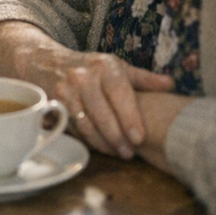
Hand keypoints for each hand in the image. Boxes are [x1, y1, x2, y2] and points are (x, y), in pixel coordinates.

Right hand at [23, 45, 174, 158]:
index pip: (119, 92)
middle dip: (116, 136)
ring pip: (85, 122)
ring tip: (116, 153)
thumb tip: (170, 85)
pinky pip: (71, 126)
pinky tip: (97, 145)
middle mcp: (82, 76)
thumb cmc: (90, 68)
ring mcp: (64, 89)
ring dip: (101, 141)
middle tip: (129, 153)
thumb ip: (143, 78)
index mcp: (104, 66)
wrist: (45, 61)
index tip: (140, 137)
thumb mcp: (116, 67)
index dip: (129, 116)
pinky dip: (86, 138)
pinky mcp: (52, 103)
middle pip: (101, 112)